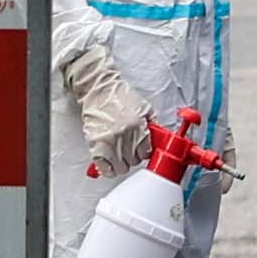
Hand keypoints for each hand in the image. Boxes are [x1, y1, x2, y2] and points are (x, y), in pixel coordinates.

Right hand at [58, 39, 148, 168]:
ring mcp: (108, 141)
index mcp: (137, 126)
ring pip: (121, 168)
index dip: (145, 152)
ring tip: (119, 155)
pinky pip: (104, 168)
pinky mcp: (95, 145)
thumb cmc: (119, 95)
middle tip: (130, 149)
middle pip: (134, 161)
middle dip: (133, 156)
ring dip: (121, 163)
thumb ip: (154, 124)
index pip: (146, 152)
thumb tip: (161, 140)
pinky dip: (107, 169)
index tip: (142, 150)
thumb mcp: (144, 107)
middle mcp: (123, 135)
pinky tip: (109, 162)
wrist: (98, 89)